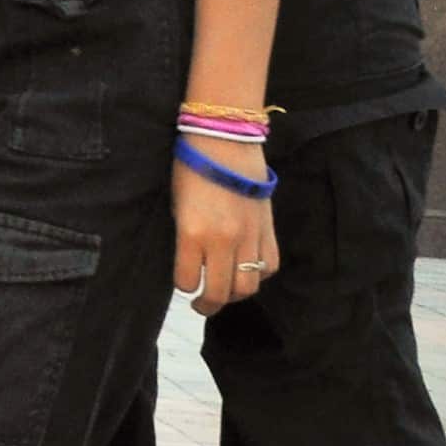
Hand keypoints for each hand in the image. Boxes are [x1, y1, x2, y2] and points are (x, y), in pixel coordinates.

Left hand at [175, 142, 278, 315]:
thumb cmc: (192, 166)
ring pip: (247, 286)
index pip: (186, 280)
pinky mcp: (268, 229)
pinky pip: (269, 266)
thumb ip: (184, 236)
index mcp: (192, 233)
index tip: (182, 282)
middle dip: (207, 305)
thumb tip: (190, 261)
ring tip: (225, 292)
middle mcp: (223, 241)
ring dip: (235, 294)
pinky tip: (247, 270)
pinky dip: (258, 274)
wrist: (226, 139)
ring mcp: (249, 237)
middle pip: (219, 292)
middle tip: (201, 305)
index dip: (182, 285)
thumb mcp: (176, 204)